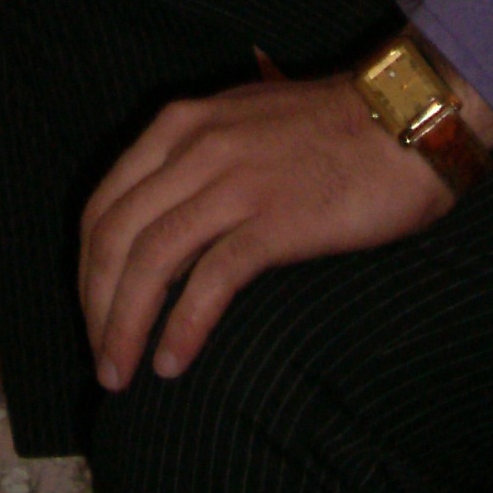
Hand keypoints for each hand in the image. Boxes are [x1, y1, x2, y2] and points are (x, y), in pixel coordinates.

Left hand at [79, 57, 492, 392]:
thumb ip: (197, 154)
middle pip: (114, 237)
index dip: (87, 267)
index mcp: (180, 124)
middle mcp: (194, 148)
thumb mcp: (241, 118)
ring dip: (125, 325)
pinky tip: (172, 361)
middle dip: (97, 305)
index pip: (103, 203)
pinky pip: (210, 280)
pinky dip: (182, 326)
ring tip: (122, 374)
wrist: (404, 120)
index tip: (94, 312)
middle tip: (101, 359)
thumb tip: (163, 216)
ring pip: (150, 261)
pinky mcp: (274, 220)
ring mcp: (233, 182)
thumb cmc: (330, 126)